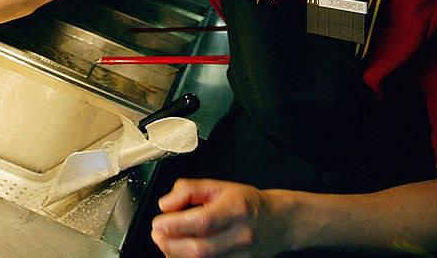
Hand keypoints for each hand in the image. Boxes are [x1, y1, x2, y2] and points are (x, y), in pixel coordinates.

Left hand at [150, 178, 289, 257]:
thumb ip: (189, 190)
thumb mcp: (220, 186)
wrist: (279, 222)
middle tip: (157, 235)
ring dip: (177, 255)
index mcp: (237, 209)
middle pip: (201, 249)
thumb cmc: (248, 203)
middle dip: (171, 244)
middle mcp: (241, 235)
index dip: (176, 225)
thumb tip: (166, 204)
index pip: (203, 221)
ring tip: (166, 243)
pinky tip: (180, 253)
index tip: (159, 222)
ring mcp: (242, 256)